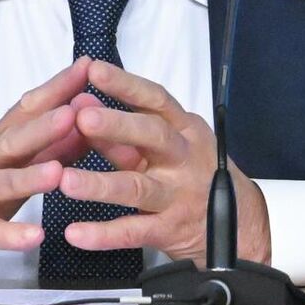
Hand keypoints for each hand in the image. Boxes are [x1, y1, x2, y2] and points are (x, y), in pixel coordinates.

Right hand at [0, 59, 94, 287]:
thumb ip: (50, 148)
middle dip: (43, 126)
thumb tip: (88, 120)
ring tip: (58, 173)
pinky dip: (10, 235)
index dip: (56, 89)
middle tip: (75, 113)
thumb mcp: (10, 169)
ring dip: (28, 177)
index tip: (87, 67)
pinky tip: (35, 236)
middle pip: (11, 139)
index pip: (26, 109)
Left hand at [56, 60, 270, 268]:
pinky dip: (103, 234)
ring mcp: (177, 195)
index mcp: (183, 129)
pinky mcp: (169, 230)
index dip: (126, 85)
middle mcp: (183, 158)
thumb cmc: (194, 172)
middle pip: (152, 137)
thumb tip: (83, 102)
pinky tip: (75, 232)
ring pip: (137, 188)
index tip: (94, 70)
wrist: (238, 226)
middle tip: (82, 118)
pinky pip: (133, 232)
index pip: (155, 99)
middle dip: (117, 126)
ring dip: (100, 184)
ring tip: (65, 181)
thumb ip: (128, 127)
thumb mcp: (170, 144)